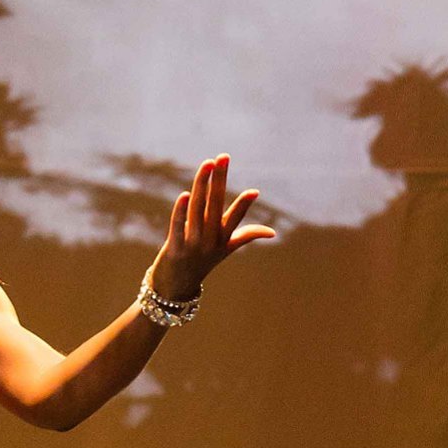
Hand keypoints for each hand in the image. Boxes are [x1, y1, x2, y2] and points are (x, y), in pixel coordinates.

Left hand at [150, 154, 276, 302]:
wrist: (175, 290)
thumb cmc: (201, 264)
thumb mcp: (225, 249)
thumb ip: (246, 235)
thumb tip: (272, 232)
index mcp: (223, 239)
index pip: (236, 218)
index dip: (244, 205)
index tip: (254, 192)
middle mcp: (210, 241)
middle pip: (216, 206)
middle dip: (219, 180)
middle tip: (223, 157)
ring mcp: (192, 245)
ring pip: (198, 210)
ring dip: (202, 185)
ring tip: (207, 164)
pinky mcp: (174, 250)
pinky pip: (178, 227)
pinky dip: (181, 212)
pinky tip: (185, 195)